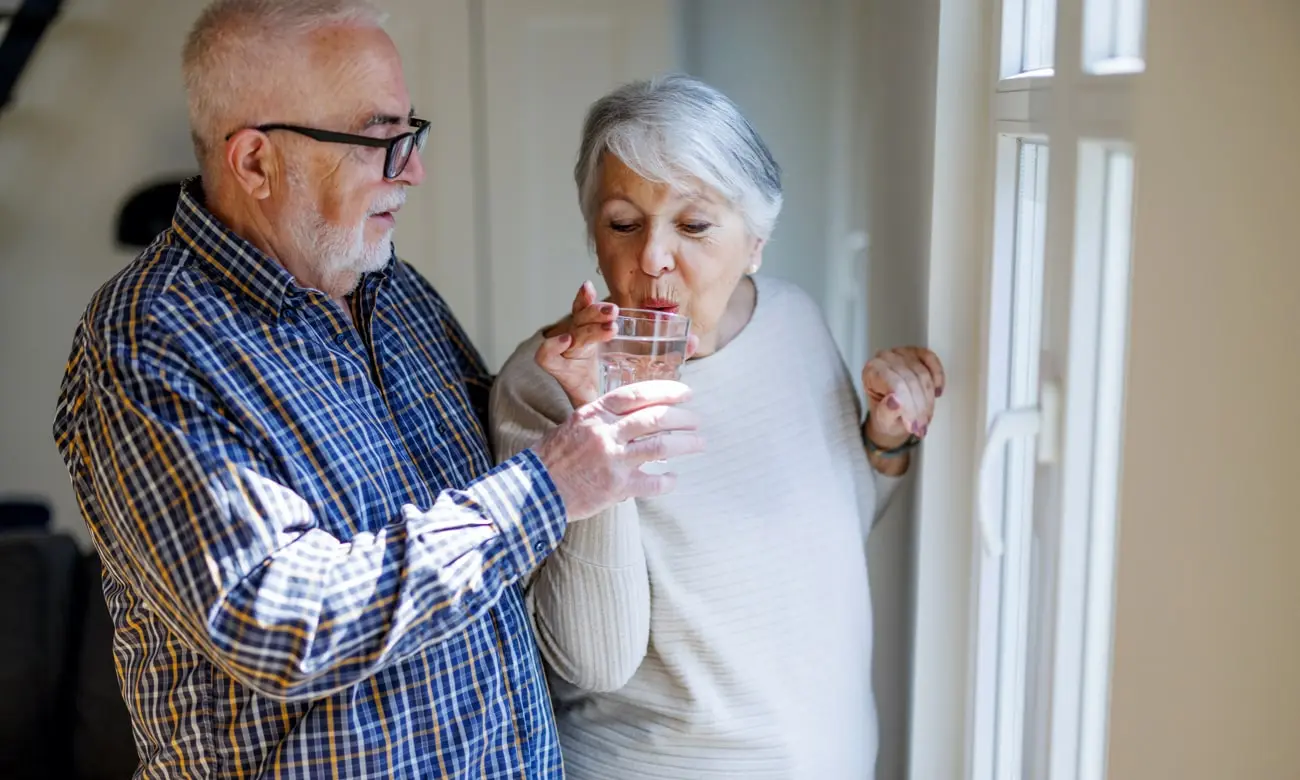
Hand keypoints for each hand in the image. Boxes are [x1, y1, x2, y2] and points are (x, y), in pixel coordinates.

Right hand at [534, 379, 704, 518]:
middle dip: (684, 418)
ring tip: (699, 443)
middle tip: (696, 421)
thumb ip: (605, 416)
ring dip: (686, 444)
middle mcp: (605, 433)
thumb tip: (637, 410)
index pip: (638, 394)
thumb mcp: (577, 424)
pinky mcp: (616, 487)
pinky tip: (673, 479)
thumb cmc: (555, 456)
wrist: (536, 490)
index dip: (667, 391)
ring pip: (661, 446)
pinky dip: (667, 481)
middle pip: (656, 418)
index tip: (686, 393)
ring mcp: (612, 460)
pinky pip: (652, 482)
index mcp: (596, 413)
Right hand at [537, 281, 698, 407]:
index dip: (588, 299)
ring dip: (588, 325)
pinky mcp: (558, 373)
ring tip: (608, 325)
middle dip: (596, 312)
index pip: (588, 312)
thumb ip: (665, 356)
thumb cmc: (618, 398)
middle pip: (580, 319)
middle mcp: (578, 343)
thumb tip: (694, 340)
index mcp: (595, 339)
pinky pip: (546, 357)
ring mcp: (565, 356)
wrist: (598, 430)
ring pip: (569, 332)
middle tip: (614, 312)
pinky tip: (566, 342)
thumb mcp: (641, 373)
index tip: (593, 286)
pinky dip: (552, 346)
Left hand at [862, 346, 945, 446]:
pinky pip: (932, 360)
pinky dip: (937, 377)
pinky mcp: (917, 352)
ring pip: (924, 374)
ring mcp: (902, 353)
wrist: (894, 413)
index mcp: (871, 372)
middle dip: (919, 407)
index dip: (909, 406)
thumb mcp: (884, 421)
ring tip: (925, 419)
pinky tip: (937, 393)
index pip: (896, 385)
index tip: (912, 425)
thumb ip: (887, 413)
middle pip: (912, 380)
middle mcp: (884, 358)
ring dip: (928, 400)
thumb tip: (895, 401)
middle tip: (920, 426)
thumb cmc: (886, 415)